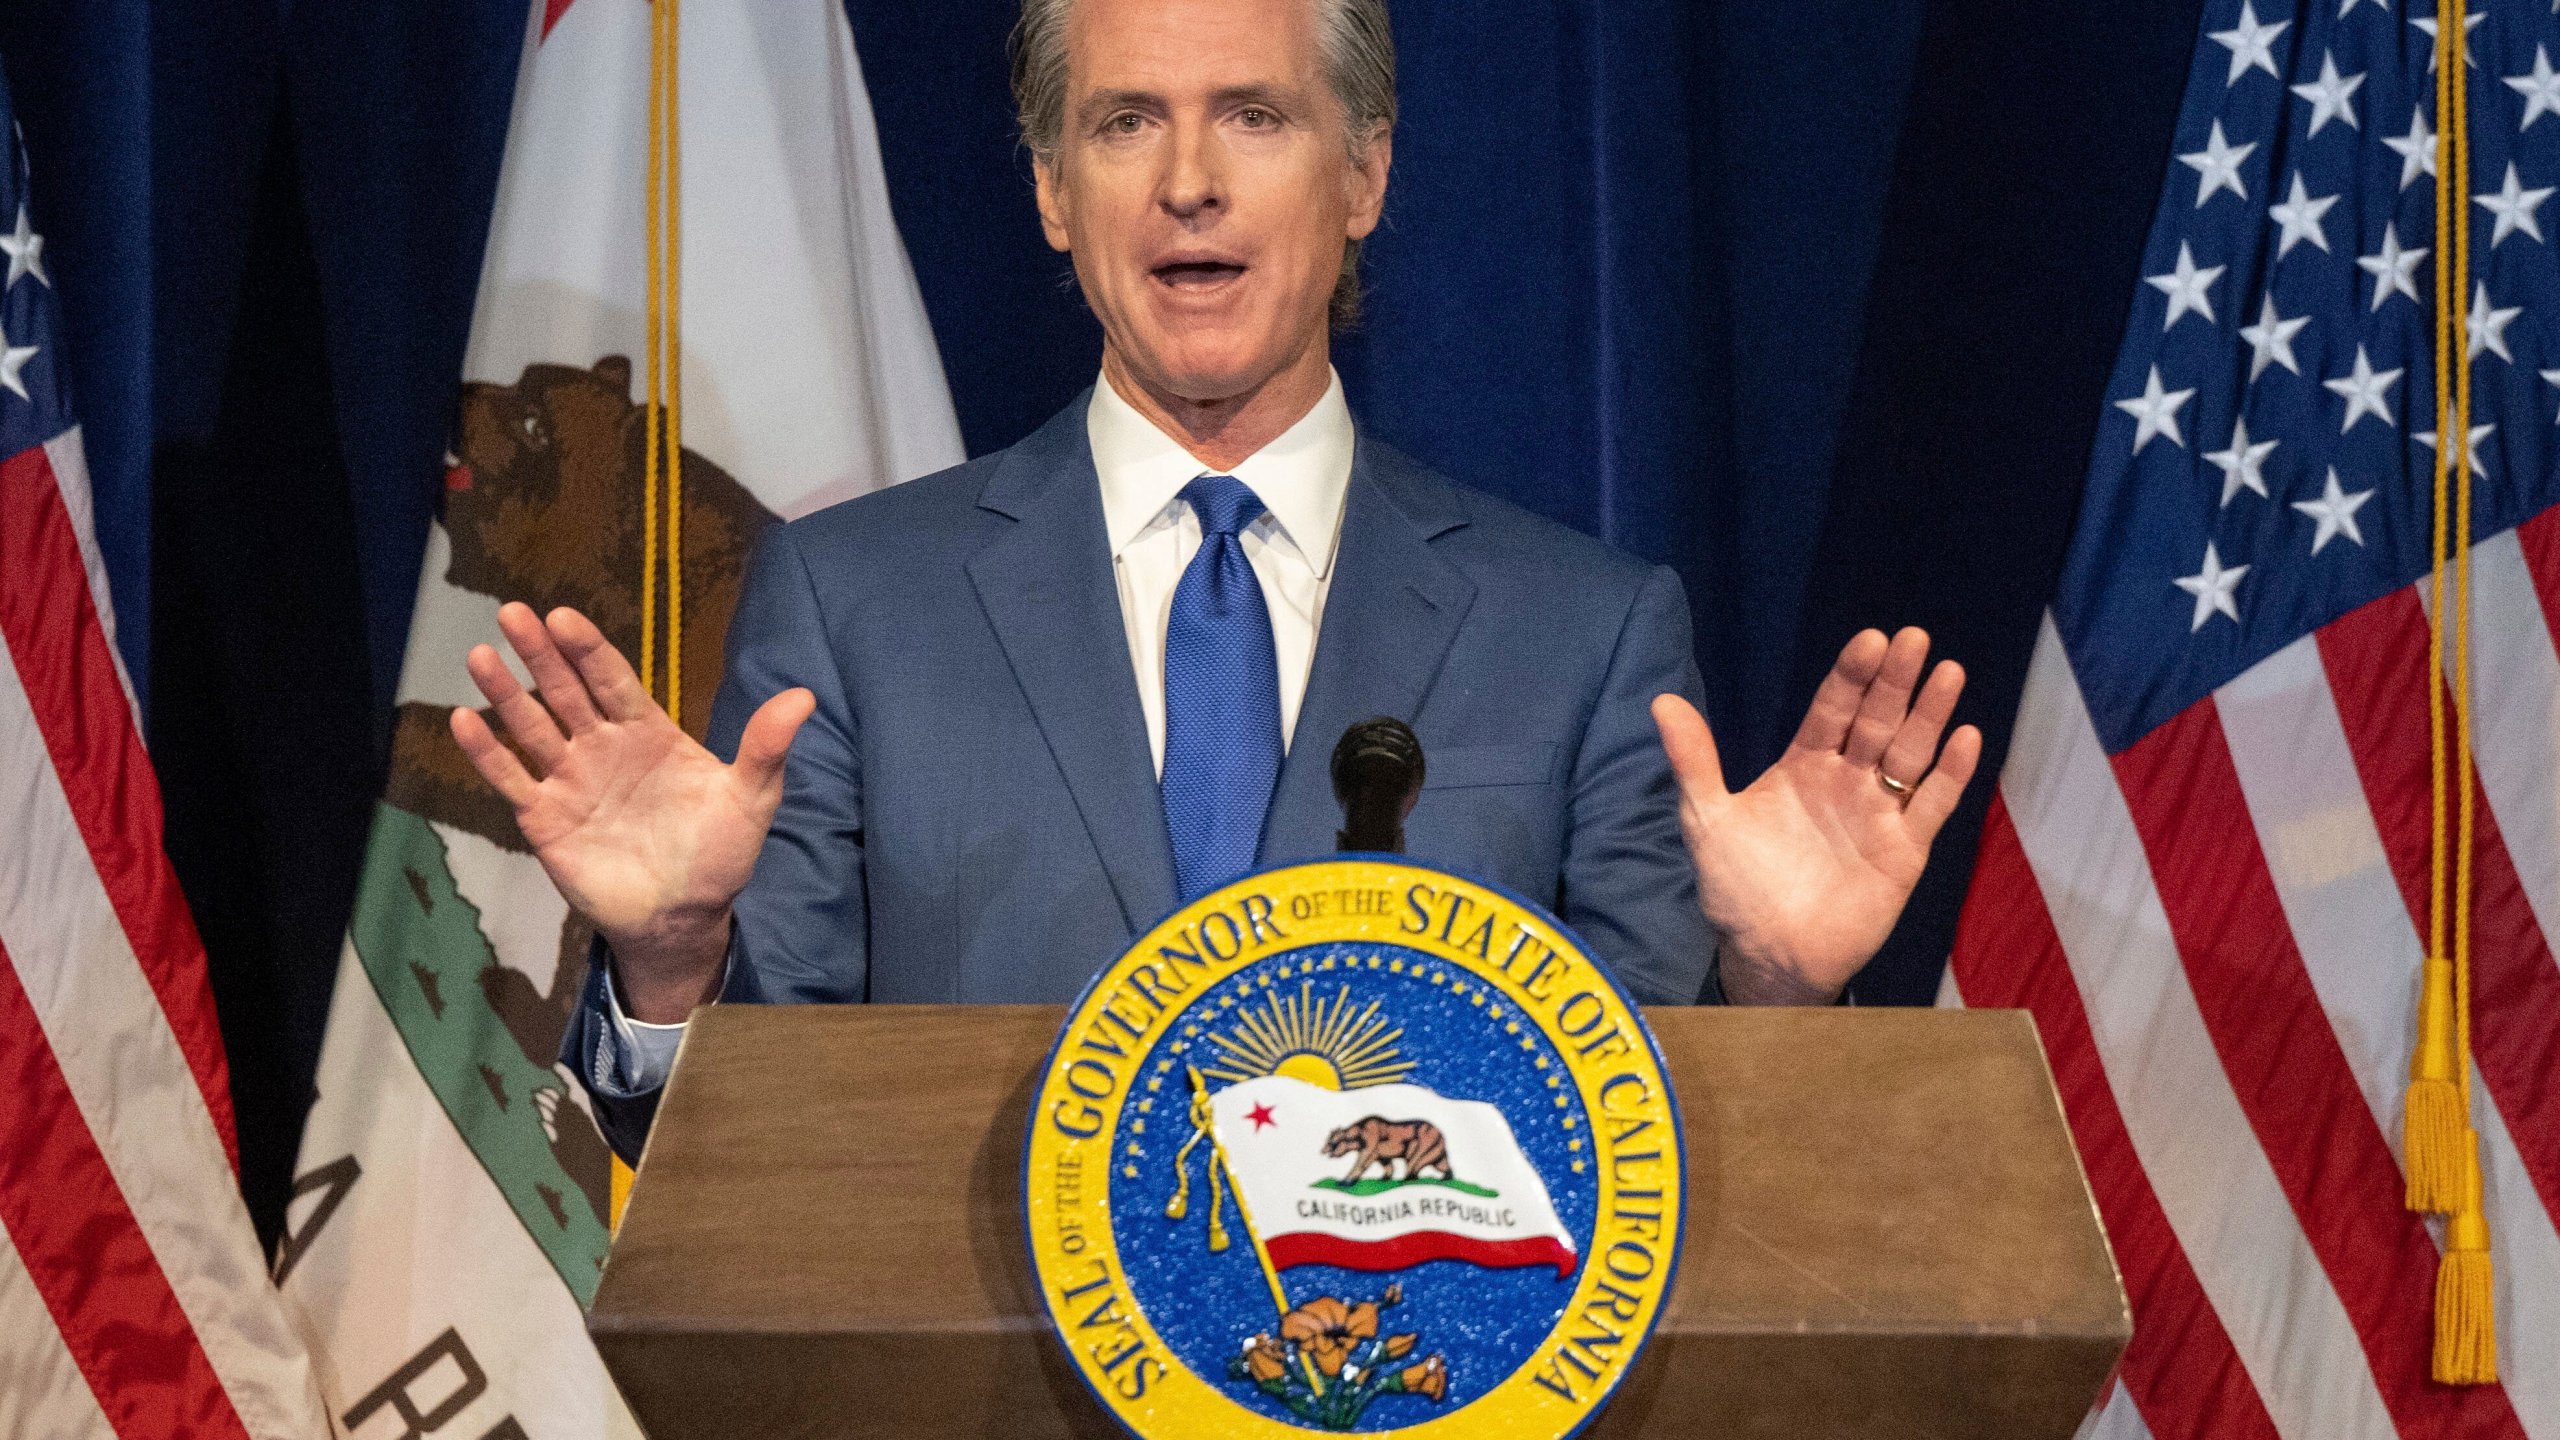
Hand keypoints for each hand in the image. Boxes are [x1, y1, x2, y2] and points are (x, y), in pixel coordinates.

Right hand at [450, 603, 813, 1021]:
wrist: (684, 917)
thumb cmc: (720, 854)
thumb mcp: (751, 798)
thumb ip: (766, 747)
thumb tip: (806, 695)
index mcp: (649, 733)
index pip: (614, 680)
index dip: (589, 649)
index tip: (563, 616)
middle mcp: (603, 748)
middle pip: (566, 691)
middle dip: (540, 654)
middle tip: (513, 613)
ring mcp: (571, 780)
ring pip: (532, 727)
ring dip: (506, 693)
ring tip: (480, 656)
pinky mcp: (546, 818)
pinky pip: (511, 779)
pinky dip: (487, 752)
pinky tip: (463, 720)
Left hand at [1650, 628, 1980, 1004]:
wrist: (1768, 954)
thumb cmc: (1737, 887)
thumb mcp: (1707, 819)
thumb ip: (1693, 760)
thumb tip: (1661, 700)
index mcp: (1803, 766)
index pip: (1831, 709)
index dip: (1851, 675)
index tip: (1871, 639)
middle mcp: (1847, 781)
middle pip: (1876, 721)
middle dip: (1895, 682)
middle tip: (1914, 639)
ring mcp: (1879, 813)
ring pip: (1910, 754)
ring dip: (1930, 716)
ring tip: (1948, 672)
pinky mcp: (1904, 851)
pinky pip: (1931, 806)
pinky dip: (1950, 774)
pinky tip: (1966, 738)